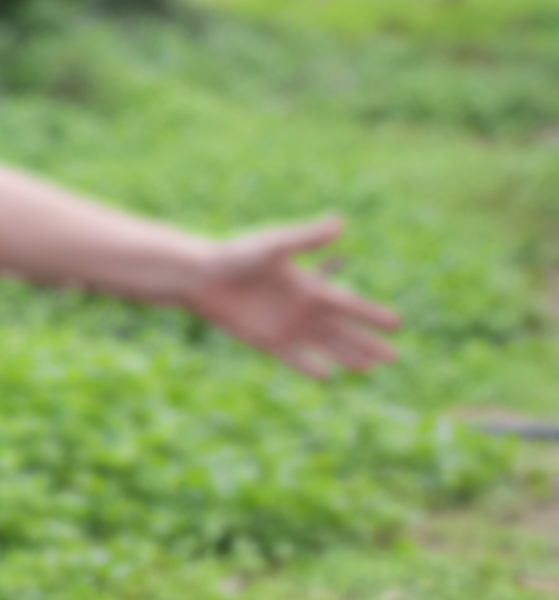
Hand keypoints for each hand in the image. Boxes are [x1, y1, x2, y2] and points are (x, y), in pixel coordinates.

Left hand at [184, 218, 400, 378]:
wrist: (200, 276)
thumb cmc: (236, 255)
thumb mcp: (275, 246)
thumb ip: (307, 238)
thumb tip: (340, 222)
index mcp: (308, 286)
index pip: (349, 304)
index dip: (372, 315)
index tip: (398, 324)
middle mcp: (301, 308)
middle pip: (341, 330)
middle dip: (367, 343)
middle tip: (394, 358)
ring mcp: (284, 325)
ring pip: (323, 345)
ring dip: (346, 356)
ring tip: (370, 369)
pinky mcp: (264, 340)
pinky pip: (292, 357)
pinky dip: (309, 366)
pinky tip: (328, 377)